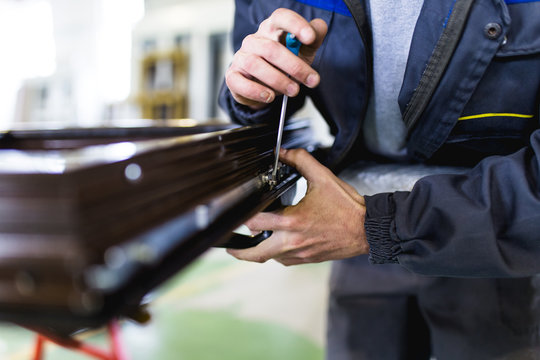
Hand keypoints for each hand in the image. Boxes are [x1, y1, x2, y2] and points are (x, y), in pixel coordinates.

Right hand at [225, 8, 327, 108]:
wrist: (263, 87)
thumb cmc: (284, 64)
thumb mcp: (303, 50)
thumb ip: (314, 38)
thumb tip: (319, 27)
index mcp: (272, 28)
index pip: (281, 17)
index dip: (296, 25)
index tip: (310, 38)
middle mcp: (254, 40)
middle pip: (271, 48)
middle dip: (294, 66)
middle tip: (311, 80)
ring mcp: (241, 57)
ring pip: (255, 65)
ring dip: (277, 80)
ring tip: (293, 91)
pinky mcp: (232, 76)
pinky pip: (240, 83)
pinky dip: (256, 91)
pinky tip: (269, 96)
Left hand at [227, 149, 368, 265]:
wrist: (368, 230)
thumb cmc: (347, 207)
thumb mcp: (323, 178)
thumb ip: (301, 160)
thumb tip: (284, 152)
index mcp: (293, 221)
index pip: (256, 222)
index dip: (243, 218)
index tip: (239, 214)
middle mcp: (293, 241)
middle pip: (255, 253)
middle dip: (240, 250)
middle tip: (231, 244)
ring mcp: (299, 253)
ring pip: (269, 258)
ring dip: (259, 250)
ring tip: (253, 241)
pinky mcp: (307, 260)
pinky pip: (284, 261)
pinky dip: (276, 254)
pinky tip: (276, 243)